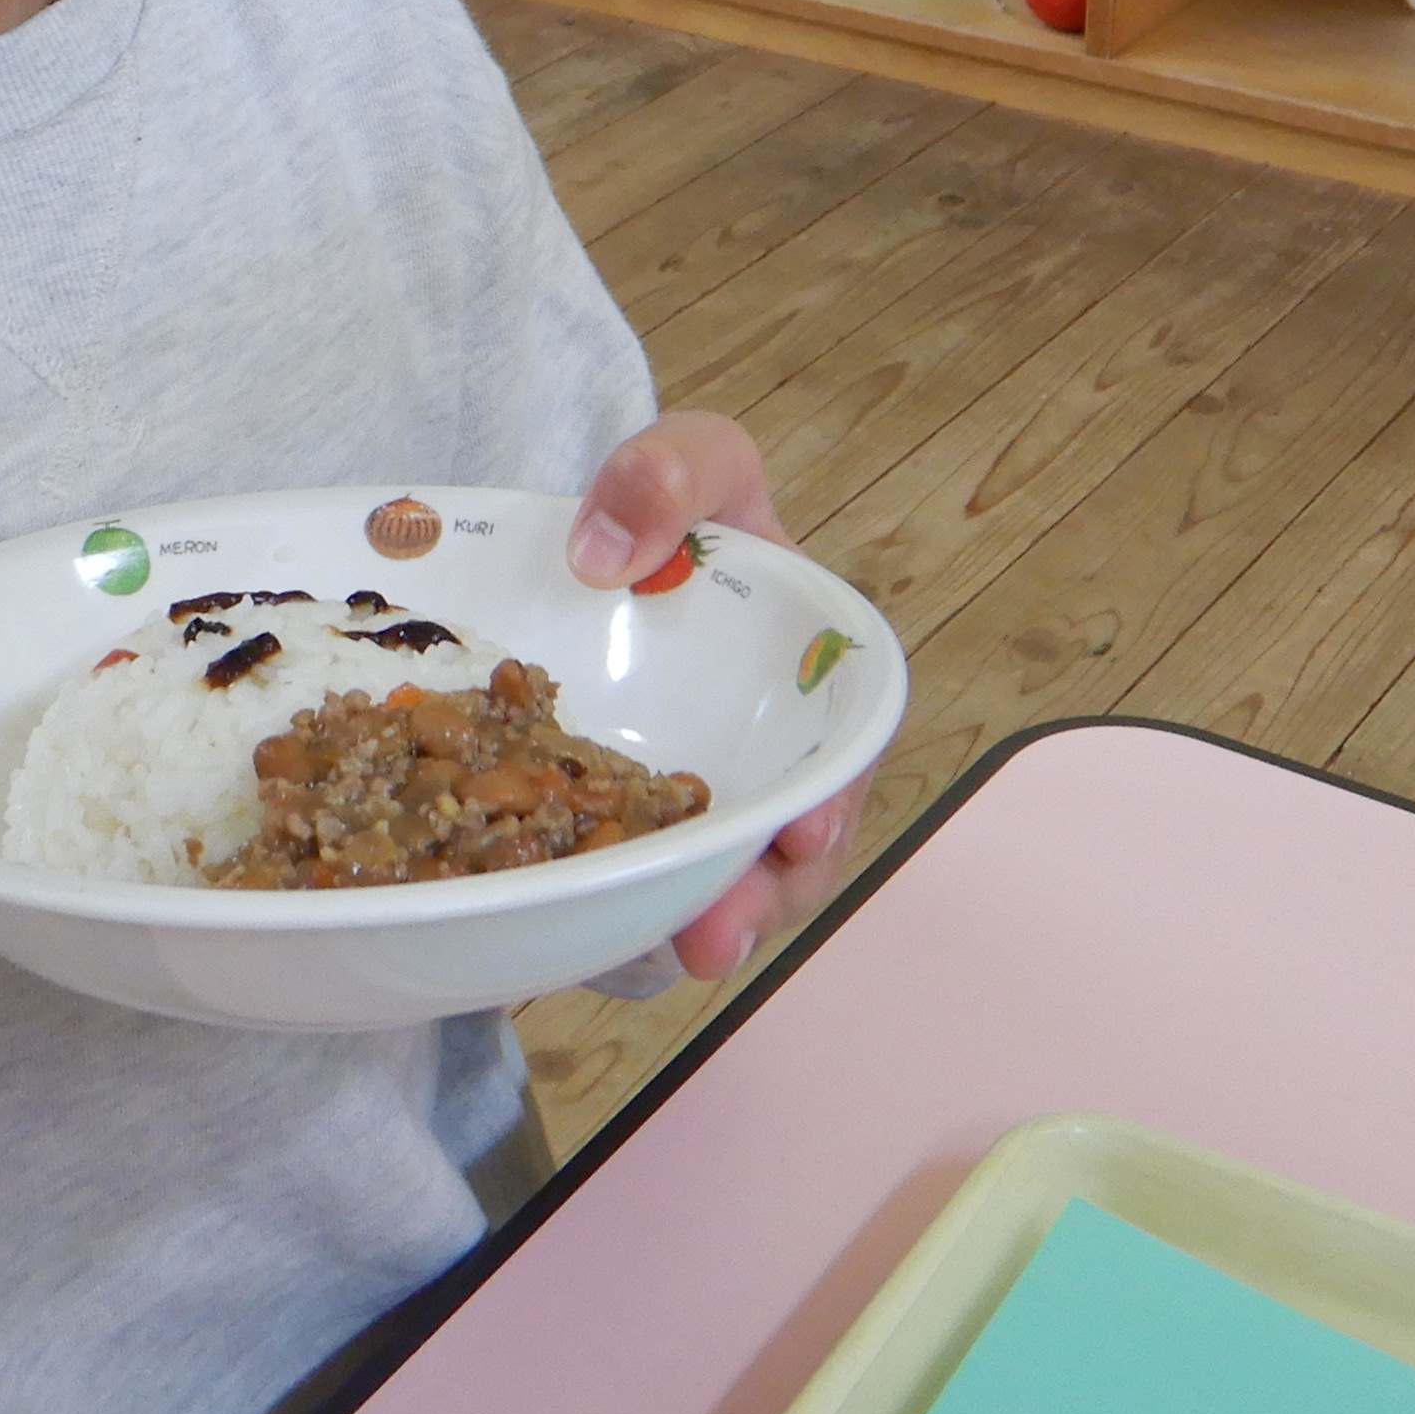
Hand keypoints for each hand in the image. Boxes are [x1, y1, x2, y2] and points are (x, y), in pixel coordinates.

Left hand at [570, 410, 866, 982]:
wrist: (579, 539)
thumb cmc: (667, 499)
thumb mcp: (688, 457)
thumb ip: (668, 475)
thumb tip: (604, 554)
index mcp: (802, 678)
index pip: (839, 750)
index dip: (832, 801)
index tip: (802, 835)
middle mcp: (754, 753)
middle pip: (776, 845)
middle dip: (757, 898)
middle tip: (717, 938)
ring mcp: (677, 793)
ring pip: (700, 876)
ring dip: (691, 921)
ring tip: (666, 956)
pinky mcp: (602, 816)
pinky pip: (613, 870)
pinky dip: (605, 906)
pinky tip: (575, 928)